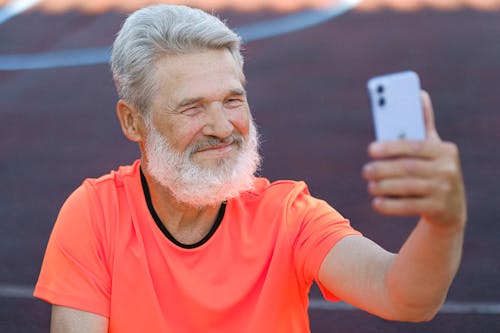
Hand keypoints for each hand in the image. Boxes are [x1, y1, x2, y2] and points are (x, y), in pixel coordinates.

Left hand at [362, 91, 466, 230]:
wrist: (451, 209)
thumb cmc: (434, 170)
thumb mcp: (433, 149)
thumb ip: (423, 125)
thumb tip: (419, 94)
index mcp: (444, 150)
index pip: (414, 146)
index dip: (390, 147)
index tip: (371, 149)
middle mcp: (447, 169)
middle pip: (408, 168)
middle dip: (383, 170)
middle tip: (365, 171)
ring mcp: (444, 190)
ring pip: (407, 187)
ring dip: (383, 187)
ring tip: (370, 186)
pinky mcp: (438, 209)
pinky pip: (408, 206)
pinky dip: (390, 205)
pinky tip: (376, 203)